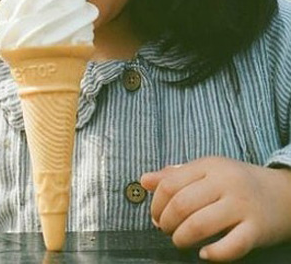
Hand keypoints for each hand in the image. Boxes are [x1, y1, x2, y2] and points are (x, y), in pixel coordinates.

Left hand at [141, 157, 290, 261]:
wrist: (283, 194)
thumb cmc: (237, 182)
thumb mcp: (208, 170)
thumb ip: (175, 175)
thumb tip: (144, 181)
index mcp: (210, 166)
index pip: (170, 183)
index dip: (156, 204)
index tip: (156, 216)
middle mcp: (225, 183)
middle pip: (182, 204)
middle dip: (166, 223)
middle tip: (166, 230)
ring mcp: (242, 206)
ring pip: (200, 225)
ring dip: (182, 239)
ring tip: (180, 241)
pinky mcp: (256, 229)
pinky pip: (230, 246)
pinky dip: (212, 254)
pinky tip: (204, 254)